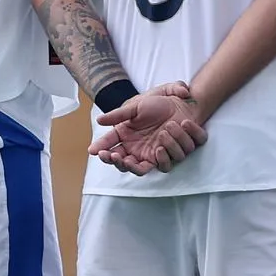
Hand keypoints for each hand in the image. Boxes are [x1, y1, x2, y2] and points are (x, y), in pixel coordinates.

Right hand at [89, 82, 206, 175]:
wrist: (180, 104)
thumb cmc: (157, 105)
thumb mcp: (135, 107)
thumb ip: (118, 115)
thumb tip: (99, 120)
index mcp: (125, 139)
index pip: (109, 150)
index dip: (103, 152)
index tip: (95, 151)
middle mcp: (137, 150)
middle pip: (123, 165)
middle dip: (117, 162)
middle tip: (115, 155)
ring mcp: (152, 155)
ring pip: (141, 170)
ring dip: (137, 162)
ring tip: (141, 147)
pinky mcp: (168, 157)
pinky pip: (164, 165)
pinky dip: (162, 158)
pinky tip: (160, 147)